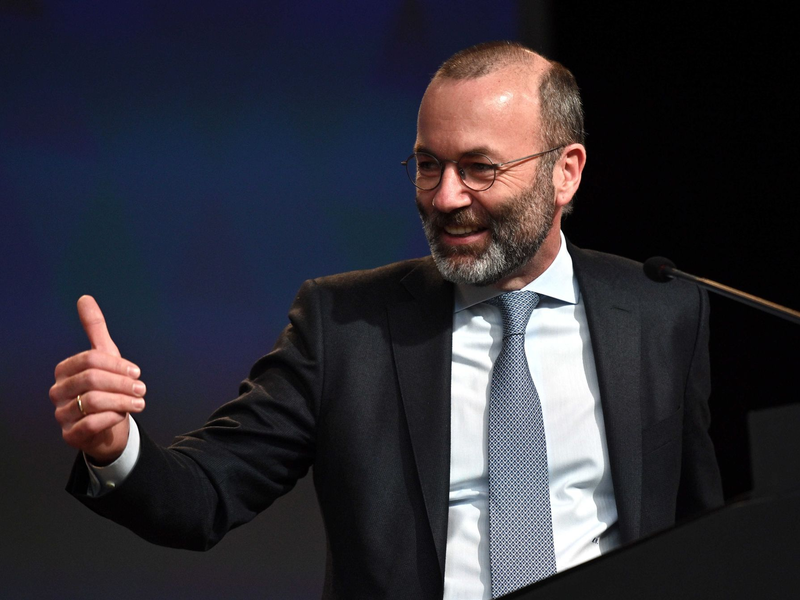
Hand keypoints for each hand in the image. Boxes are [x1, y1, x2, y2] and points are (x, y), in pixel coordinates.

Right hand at [49, 296, 145, 464]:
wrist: (109, 426)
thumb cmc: (107, 387)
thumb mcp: (105, 357)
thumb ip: (95, 329)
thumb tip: (85, 298)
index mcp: (65, 370)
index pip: (91, 360)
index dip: (118, 365)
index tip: (136, 373)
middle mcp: (58, 391)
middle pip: (92, 379)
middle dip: (122, 384)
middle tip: (142, 389)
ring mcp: (62, 414)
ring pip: (93, 401)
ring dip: (123, 401)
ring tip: (139, 403)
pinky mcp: (70, 434)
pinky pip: (91, 424)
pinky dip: (112, 417)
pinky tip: (123, 416)